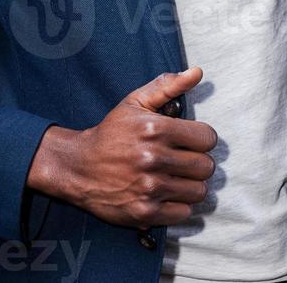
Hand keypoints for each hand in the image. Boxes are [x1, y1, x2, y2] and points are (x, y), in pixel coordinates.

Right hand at [26, 66, 216, 229]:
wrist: (79, 167)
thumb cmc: (112, 132)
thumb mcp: (135, 102)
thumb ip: (168, 85)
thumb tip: (197, 72)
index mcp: (156, 129)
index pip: (207, 138)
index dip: (202, 138)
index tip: (190, 141)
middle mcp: (154, 159)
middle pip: (206, 167)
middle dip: (198, 162)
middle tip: (183, 160)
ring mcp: (149, 188)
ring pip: (198, 191)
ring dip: (191, 185)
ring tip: (176, 177)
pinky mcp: (144, 213)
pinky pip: (183, 213)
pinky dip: (178, 205)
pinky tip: (166, 194)